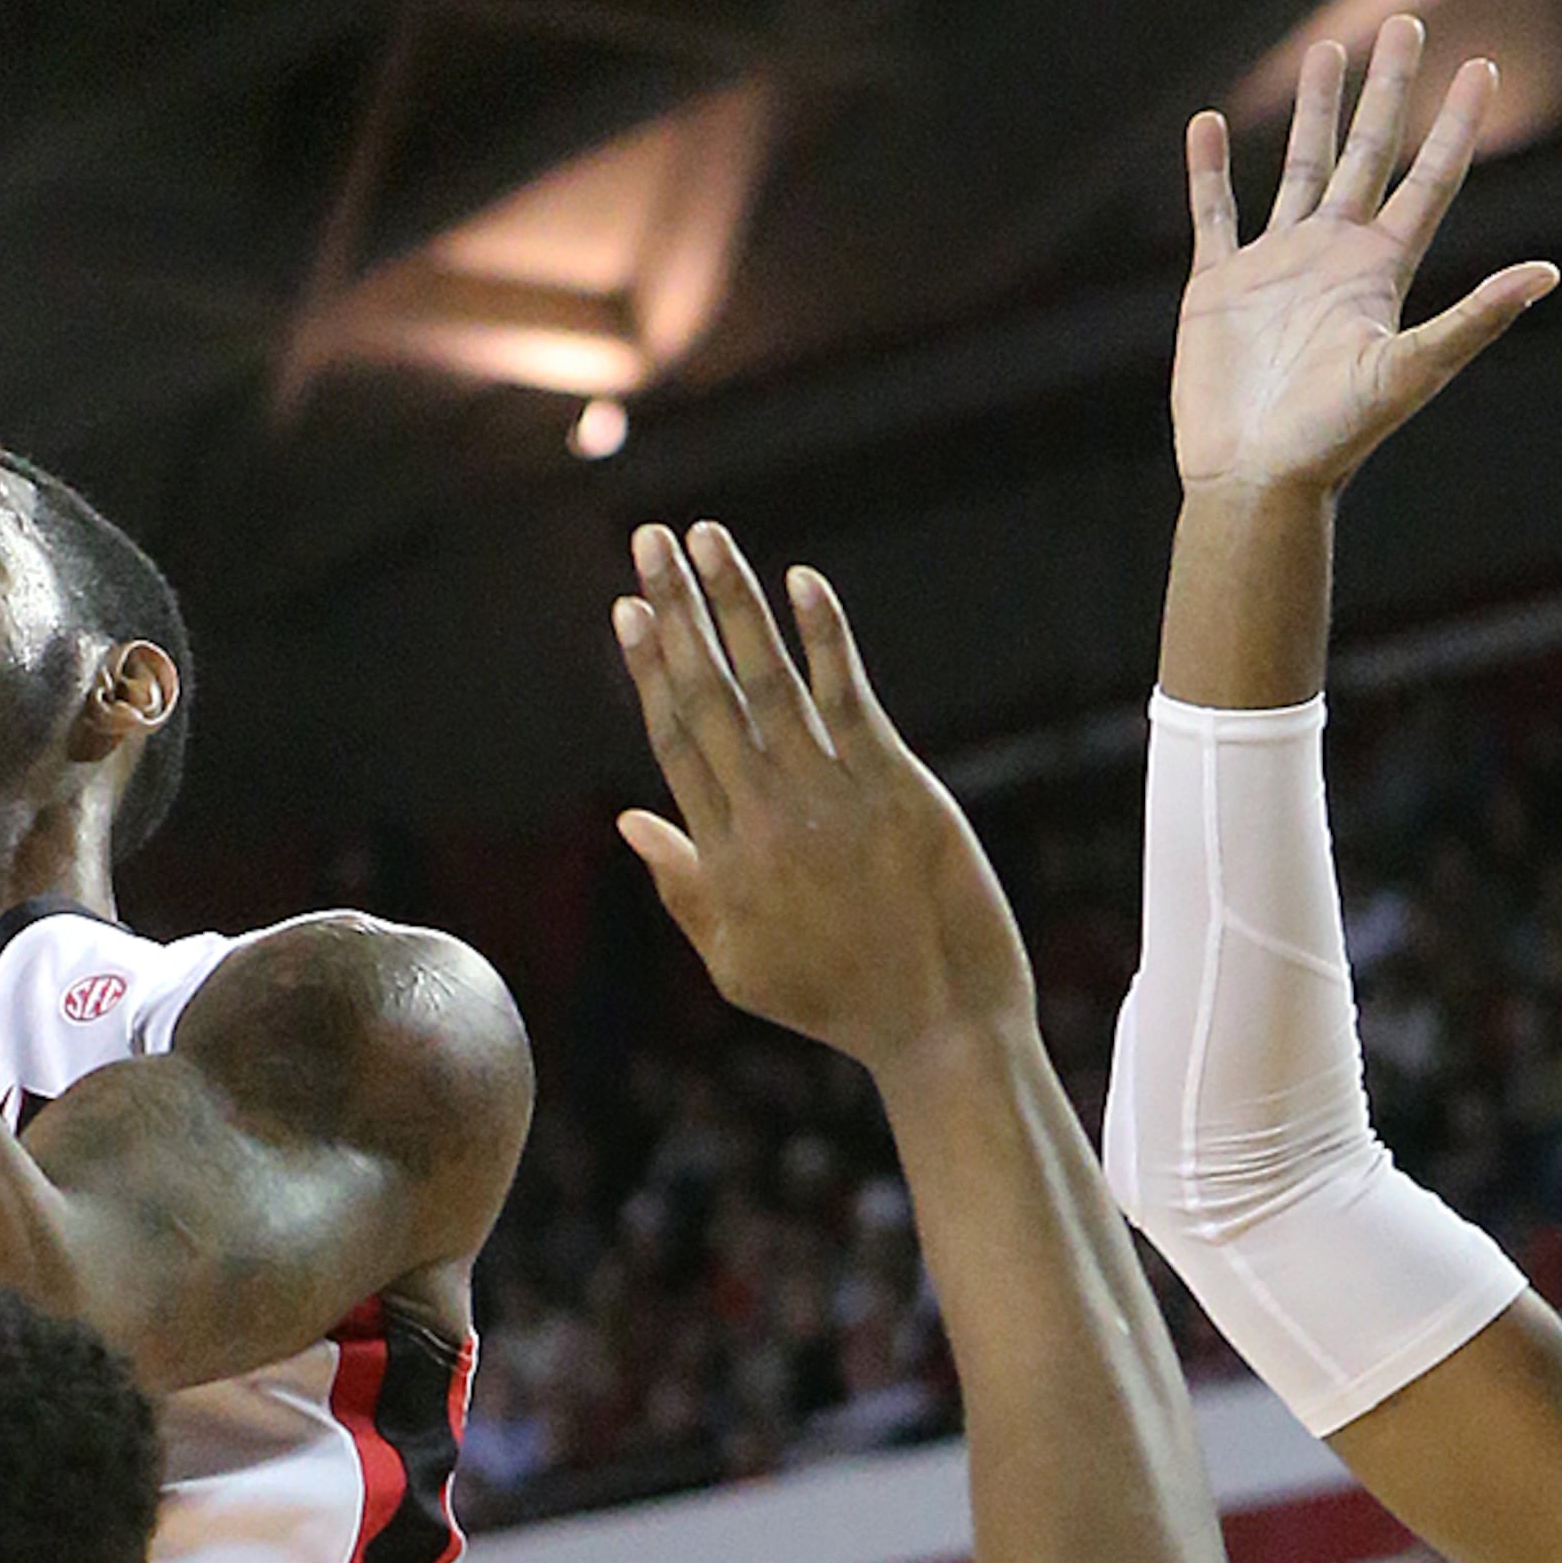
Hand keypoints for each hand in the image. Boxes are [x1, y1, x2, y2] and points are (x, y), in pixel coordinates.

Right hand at [612, 526, 1031, 1072]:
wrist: (936, 1024)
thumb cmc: (836, 999)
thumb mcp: (736, 962)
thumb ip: (681, 887)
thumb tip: (630, 820)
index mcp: (722, 858)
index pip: (673, 740)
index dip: (646, 668)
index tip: (625, 609)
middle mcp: (763, 816)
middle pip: (706, 695)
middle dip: (673, 612)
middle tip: (648, 541)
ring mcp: (828, 796)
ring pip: (765, 682)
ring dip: (732, 603)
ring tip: (706, 538)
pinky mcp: (893, 784)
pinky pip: (847, 697)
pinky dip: (822, 638)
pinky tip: (801, 581)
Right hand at [1175, 13, 1554, 502]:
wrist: (1253, 477)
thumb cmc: (1333, 438)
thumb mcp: (1409, 373)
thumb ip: (1474, 319)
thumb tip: (1546, 275)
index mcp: (1382, 270)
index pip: (1430, 178)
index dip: (1456, 123)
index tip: (1480, 65)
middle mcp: (1333, 255)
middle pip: (1368, 152)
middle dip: (1387, 89)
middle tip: (1406, 23)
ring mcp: (1275, 266)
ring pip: (1300, 168)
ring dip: (1313, 110)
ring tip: (1326, 51)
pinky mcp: (1218, 288)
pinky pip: (1214, 215)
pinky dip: (1209, 171)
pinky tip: (1209, 127)